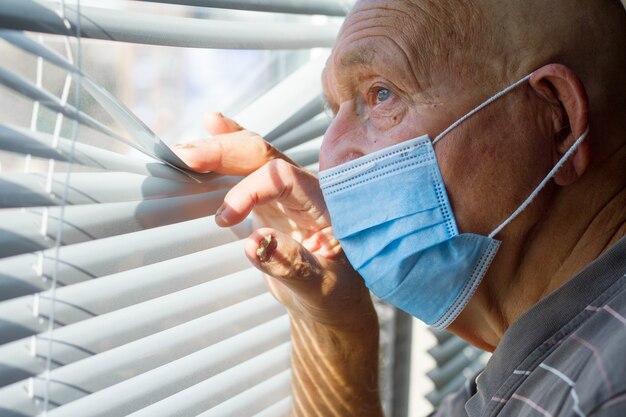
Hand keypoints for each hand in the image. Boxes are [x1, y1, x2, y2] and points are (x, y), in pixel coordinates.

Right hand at [175, 112, 382, 415]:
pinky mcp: (270, 202)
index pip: (285, 178)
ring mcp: (286, 194)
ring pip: (253, 157)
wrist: (332, 300)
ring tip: (184, 149)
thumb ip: (289, 265)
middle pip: (266, 156)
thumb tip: (254, 243)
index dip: (250, 190)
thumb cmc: (333, 294)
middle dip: (226, 151)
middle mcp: (305, 191)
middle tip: (187, 157)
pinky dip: (227, 152)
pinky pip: (247, 170)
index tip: (223, 217)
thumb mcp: (318, 287)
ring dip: (219, 148)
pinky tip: (211, 126)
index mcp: (324, 205)